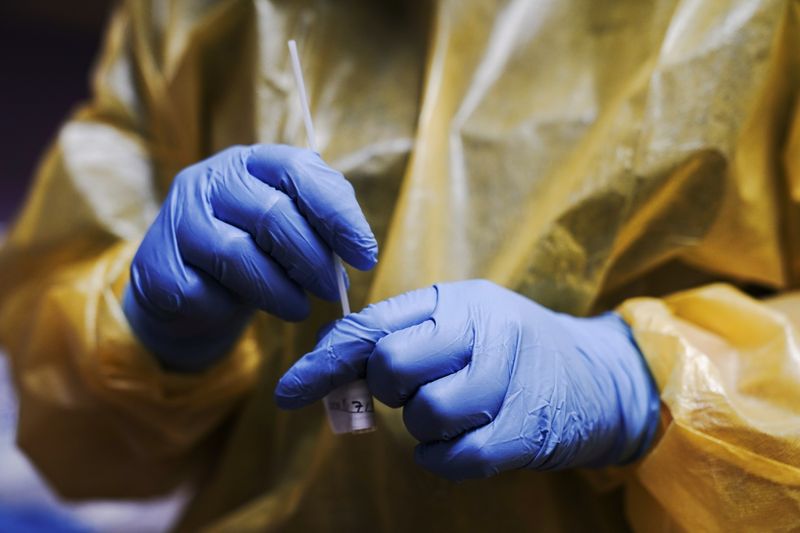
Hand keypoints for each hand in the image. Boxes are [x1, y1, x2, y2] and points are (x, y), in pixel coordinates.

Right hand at [124, 145, 376, 371]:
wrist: (187, 284)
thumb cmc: (252, 248)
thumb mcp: (288, 226)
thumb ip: (320, 224)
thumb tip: (357, 250)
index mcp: (251, 162)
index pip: (299, 170)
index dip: (338, 213)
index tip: (365, 253)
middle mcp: (209, 179)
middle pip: (273, 215)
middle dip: (314, 260)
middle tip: (335, 290)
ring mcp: (177, 219)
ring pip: (239, 257)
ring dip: (281, 291)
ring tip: (299, 308)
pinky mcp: (155, 265)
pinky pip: (205, 292)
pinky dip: (232, 308)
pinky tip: (239, 309)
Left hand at [275, 280, 658, 479]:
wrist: (599, 375)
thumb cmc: (511, 349)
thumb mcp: (461, 321)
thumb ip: (401, 336)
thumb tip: (332, 370)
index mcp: (456, 298)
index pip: (372, 323)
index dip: (324, 359)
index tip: (289, 391)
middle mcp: (482, 328)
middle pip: (392, 366)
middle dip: (389, 389)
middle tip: (414, 389)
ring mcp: (507, 378)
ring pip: (424, 414)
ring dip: (424, 425)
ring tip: (453, 411)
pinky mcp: (526, 429)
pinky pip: (455, 457)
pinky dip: (444, 457)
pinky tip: (464, 440)